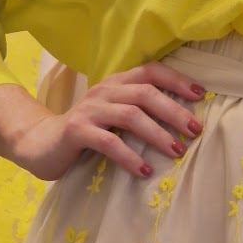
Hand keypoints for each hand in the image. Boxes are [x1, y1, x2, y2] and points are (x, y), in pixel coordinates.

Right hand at [5, 61, 205, 180]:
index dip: (177, 80)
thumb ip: (140, 111)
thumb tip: (185, 122)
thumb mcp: (115, 116)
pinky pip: (108, 142)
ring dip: (157, 134)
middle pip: (145, 93)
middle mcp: (104, 91)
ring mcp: (89, 110)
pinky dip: (130, 156)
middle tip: (196, 130)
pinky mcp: (76, 131)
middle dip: (174, 111)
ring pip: (130, 115)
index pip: (150, 71)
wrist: (41, 144)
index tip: (201, 95)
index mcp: (116, 83)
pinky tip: (145, 171)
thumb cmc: (88, 132)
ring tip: (177, 151)